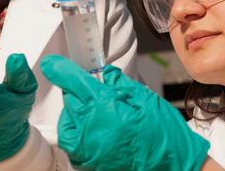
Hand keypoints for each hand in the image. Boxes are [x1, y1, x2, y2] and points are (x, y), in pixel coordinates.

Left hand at [40, 55, 209, 170]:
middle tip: (104, 95)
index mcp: (104, 108)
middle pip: (70, 100)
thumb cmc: (164, 136)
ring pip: (67, 121)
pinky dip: (78, 133)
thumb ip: (121, 84)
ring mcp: (86, 150)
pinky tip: (97, 130)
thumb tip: (105, 74)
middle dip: (81, 92)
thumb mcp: (146, 100)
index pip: (73, 82)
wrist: (172, 167)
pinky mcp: (87, 164)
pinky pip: (72, 142)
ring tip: (101, 115)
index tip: (51, 64)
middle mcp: (89, 130)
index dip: (59, 69)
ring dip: (77, 113)